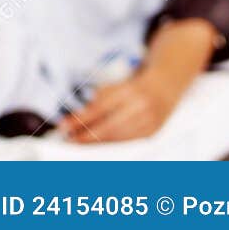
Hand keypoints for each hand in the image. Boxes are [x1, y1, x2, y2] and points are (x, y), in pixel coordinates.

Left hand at [61, 69, 185, 143]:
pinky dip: (111, 143)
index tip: (64, 125)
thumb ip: (96, 101)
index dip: (80, 119)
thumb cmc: (133, 85)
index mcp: (128, 91)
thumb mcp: (113, 86)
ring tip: (79, 142)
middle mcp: (140, 107)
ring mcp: (149, 122)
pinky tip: (98, 144)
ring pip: (118, 137)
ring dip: (96, 142)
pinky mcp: (152, 133)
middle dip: (86, 135)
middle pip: (108, 127)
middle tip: (68, 138)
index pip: (99, 109)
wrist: (164, 86)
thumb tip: (75, 118)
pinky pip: (127, 141)